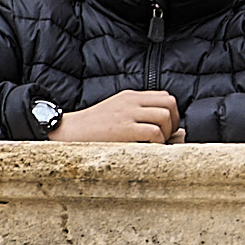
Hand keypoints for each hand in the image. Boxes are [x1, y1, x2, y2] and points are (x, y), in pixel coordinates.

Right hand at [49, 88, 180, 146]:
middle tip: (165, 137)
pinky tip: (148, 148)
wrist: (67, 132)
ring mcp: (127, 114)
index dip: (172, 113)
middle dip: (174, 122)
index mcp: (130, 97)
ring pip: (165, 117)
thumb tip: (176, 130)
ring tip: (156, 144)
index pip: (165, 97)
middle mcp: (131, 101)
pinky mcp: (124, 129)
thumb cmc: (93, 128)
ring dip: (167, 133)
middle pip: (170, 103)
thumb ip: (141, 116)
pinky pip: (154, 132)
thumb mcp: (117, 114)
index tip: (165, 128)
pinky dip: (158, 142)